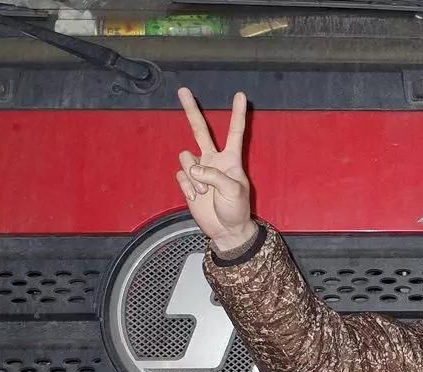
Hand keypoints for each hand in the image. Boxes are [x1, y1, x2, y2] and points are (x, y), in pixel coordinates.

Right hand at [175, 87, 256, 251]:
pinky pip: (181, 176)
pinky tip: (197, 197)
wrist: (225, 230)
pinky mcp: (189, 182)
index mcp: (231, 159)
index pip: (234, 132)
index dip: (237, 114)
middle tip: (183, 90)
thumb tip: (193, 168)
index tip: (241, 95)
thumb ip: (214, 176)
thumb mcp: (233, 191)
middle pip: (200, 130)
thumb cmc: (237, 210)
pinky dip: (187, 187)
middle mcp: (214, 160)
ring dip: (193, 176)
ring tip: (205, 192)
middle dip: (191, 111)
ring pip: (186, 157)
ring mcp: (199, 170)